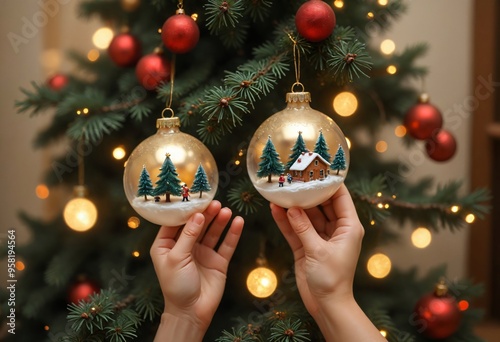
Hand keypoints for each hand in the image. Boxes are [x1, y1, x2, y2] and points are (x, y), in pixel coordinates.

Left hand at [151, 201, 243, 340]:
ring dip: (219, 221)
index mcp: (167, 245)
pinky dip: (233, 233)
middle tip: (214, 202)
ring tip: (226, 210)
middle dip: (206, 213)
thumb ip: (188, 235)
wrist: (192, 312)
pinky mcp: (218, 261)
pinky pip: (226, 244)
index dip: (185, 210)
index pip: (175, 222)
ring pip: (213, 232)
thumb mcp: (177, 258)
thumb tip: (198, 215)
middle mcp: (185, 246)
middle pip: (197, 225)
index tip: (194, 197)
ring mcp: (203, 253)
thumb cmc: (176, 287)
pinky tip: (238, 222)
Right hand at [271, 184, 383, 340]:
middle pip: (321, 204)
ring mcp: (320, 238)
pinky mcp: (306, 247)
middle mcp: (336, 229)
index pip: (340, 197)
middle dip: (308, 192)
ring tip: (280, 190)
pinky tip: (274, 209)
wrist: (326, 305)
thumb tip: (290, 208)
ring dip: (293, 206)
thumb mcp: (317, 251)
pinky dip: (286, 221)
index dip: (330, 182)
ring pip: (306, 216)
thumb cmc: (331, 279)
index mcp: (349, 227)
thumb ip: (303, 228)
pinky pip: (296, 229)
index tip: (317, 168)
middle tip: (294, 177)